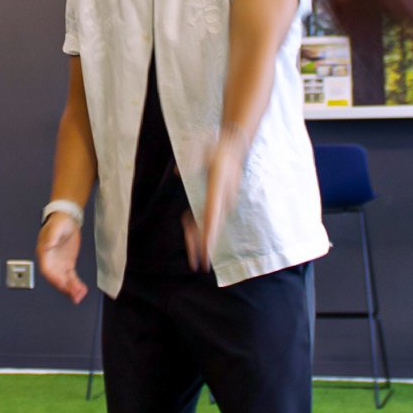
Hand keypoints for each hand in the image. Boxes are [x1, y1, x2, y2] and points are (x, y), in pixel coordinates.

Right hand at [36, 211, 87, 304]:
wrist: (67, 219)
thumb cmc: (59, 221)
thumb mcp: (57, 226)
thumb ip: (52, 235)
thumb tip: (48, 244)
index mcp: (44, 252)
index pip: (46, 269)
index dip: (53, 278)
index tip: (61, 284)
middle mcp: (50, 261)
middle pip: (55, 278)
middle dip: (64, 288)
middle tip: (74, 294)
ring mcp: (59, 264)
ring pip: (63, 280)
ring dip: (70, 289)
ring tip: (79, 296)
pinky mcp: (67, 265)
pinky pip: (70, 278)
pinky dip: (75, 285)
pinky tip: (81, 290)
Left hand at [187, 146, 243, 272]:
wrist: (233, 147)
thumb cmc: (214, 148)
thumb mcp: (200, 148)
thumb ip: (190, 160)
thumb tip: (179, 174)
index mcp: (217, 187)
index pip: (212, 214)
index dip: (208, 232)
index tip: (206, 248)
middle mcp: (221, 198)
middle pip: (212, 225)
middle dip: (205, 245)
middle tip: (200, 265)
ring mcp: (222, 201)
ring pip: (209, 224)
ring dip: (199, 241)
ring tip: (194, 262)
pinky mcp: (218, 201)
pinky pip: (207, 218)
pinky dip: (197, 229)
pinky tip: (190, 240)